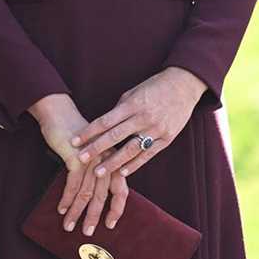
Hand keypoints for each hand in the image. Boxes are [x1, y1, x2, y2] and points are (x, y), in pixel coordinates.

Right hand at [29, 93, 129, 237]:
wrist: (59, 113)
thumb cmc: (73, 134)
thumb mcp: (89, 154)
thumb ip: (94, 170)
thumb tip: (92, 194)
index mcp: (112, 160)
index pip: (121, 189)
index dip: (116, 209)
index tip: (110, 224)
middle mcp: (106, 161)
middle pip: (103, 196)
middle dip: (94, 216)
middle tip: (88, 232)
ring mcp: (93, 159)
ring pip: (87, 193)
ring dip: (76, 212)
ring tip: (69, 226)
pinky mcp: (77, 158)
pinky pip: (73, 185)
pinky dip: (66, 199)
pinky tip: (61, 209)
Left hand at [71, 67, 205, 179]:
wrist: (184, 86)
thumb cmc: (154, 88)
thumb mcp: (134, 94)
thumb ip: (118, 110)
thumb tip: (101, 127)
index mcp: (132, 104)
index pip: (105, 121)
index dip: (88, 132)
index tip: (74, 141)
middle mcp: (143, 117)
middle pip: (115, 136)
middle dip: (96, 149)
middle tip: (80, 160)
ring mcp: (156, 129)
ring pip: (130, 149)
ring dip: (113, 163)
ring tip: (98, 172)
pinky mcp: (167, 138)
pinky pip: (148, 155)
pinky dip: (134, 165)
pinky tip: (121, 173)